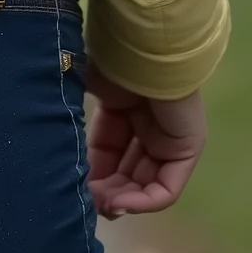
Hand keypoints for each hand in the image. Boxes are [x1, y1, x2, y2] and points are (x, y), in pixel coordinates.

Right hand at [81, 61, 205, 217]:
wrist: (138, 47)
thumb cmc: (107, 63)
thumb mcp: (83, 97)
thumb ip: (74, 125)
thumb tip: (64, 161)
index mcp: (124, 108)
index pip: (107, 153)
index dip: (91, 174)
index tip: (72, 187)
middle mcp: (148, 125)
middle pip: (126, 172)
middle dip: (105, 192)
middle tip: (86, 202)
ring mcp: (170, 138)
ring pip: (146, 184)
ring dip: (122, 200)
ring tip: (101, 205)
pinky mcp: (187, 147)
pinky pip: (168, 188)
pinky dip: (145, 201)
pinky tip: (120, 203)